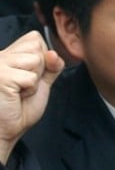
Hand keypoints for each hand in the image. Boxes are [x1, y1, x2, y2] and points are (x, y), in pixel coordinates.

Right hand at [0, 32, 63, 164]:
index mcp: (8, 55)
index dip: (41, 58)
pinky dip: (29, 90)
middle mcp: (1, 56)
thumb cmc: (19, 108)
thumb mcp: (41, 82)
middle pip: (38, 47)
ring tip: (19, 91)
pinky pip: (31, 77)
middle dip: (38, 69)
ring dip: (34, 81)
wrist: (4, 130)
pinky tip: (16, 96)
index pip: (35, 39)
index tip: (28, 76)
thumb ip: (51, 65)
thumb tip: (53, 53)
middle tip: (23, 86)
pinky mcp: (2, 76)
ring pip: (36, 60)